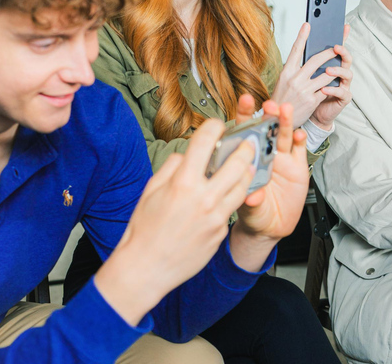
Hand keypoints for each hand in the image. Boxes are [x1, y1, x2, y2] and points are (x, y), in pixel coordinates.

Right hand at [94, 119, 255, 324]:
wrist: (147, 268)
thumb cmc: (144, 229)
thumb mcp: (151, 190)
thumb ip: (172, 167)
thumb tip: (186, 155)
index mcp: (182, 182)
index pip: (206, 142)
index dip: (214, 127)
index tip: (218, 124)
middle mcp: (203, 197)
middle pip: (237, 161)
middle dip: (244, 147)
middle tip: (247, 141)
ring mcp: (215, 215)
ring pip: (244, 184)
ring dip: (247, 170)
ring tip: (247, 164)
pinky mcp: (221, 231)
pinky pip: (235, 206)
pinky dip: (237, 194)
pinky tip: (235, 188)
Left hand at [230, 100, 308, 270]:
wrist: (271, 226)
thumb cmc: (253, 213)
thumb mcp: (249, 210)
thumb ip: (251, 201)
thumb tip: (252, 196)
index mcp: (248, 158)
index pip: (245, 132)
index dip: (245, 116)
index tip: (245, 101)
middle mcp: (264, 154)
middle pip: (266, 129)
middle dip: (268, 115)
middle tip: (269, 105)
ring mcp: (282, 159)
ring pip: (283, 136)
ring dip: (285, 122)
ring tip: (285, 110)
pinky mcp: (298, 167)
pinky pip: (300, 150)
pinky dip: (301, 140)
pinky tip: (300, 134)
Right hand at [271, 23, 351, 128]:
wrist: (277, 121)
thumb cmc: (282, 98)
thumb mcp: (283, 81)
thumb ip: (295, 70)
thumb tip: (308, 57)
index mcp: (286, 72)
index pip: (295, 51)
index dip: (302, 37)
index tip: (308, 25)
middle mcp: (294, 80)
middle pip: (315, 60)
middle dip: (328, 52)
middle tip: (336, 46)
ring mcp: (304, 91)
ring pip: (325, 75)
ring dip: (334, 69)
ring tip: (339, 64)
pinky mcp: (312, 101)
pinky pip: (327, 89)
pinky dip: (332, 85)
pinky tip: (336, 82)